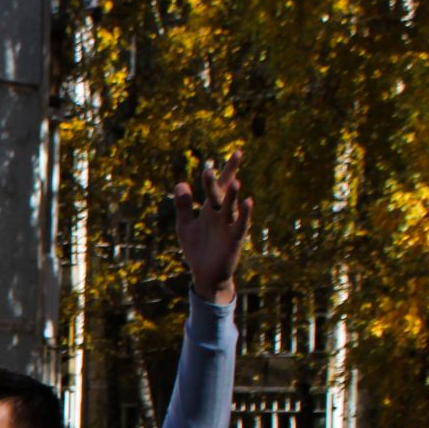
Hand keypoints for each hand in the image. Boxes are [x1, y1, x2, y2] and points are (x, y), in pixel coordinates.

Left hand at [173, 150, 252, 304]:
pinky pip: (240, 224)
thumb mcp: (185, 225)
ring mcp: (228, 226)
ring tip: (234, 181)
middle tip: (216, 167)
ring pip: (231, 207)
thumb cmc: (197, 248)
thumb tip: (180, 183)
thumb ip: (183, 205)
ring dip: (232, 195)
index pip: (219, 185)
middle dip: (220, 181)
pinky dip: (244, 214)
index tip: (238, 153)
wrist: (205, 274)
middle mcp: (221, 214)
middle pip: (221, 193)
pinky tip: (247, 201)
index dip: (227, 170)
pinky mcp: (234, 239)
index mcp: (210, 209)